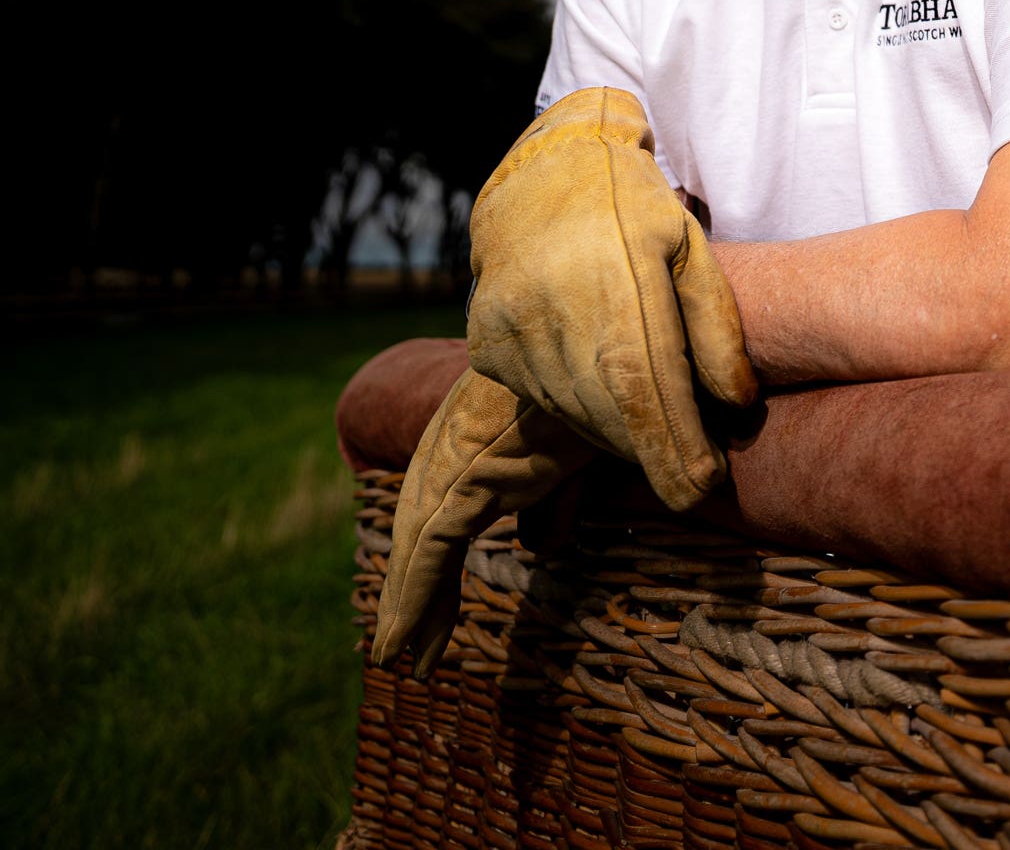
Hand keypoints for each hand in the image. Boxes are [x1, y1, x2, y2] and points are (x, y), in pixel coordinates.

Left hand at [370, 368, 598, 672]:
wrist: (609, 349)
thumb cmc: (601, 390)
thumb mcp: (578, 456)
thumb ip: (553, 500)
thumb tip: (539, 548)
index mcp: (473, 442)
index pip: (441, 516)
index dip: (434, 572)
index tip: (430, 620)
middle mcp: (450, 451)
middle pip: (421, 535)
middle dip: (415, 594)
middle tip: (403, 650)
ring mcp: (454, 465)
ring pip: (417, 551)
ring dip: (408, 609)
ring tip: (400, 659)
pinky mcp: (465, 481)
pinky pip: (431, 553)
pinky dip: (414, 602)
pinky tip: (402, 647)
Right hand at [466, 87, 759, 508]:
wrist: (543, 176)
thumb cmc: (634, 211)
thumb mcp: (692, 249)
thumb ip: (717, 327)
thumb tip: (736, 405)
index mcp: (616, 279)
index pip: (644, 386)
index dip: (672, 447)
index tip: (702, 488)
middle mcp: (555, 308)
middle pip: (609, 411)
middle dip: (655, 452)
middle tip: (690, 475)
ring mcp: (512, 328)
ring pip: (573, 413)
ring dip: (617, 435)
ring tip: (654, 433)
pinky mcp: (485, 345)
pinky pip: (540, 400)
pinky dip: (578, 411)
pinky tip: (603, 397)